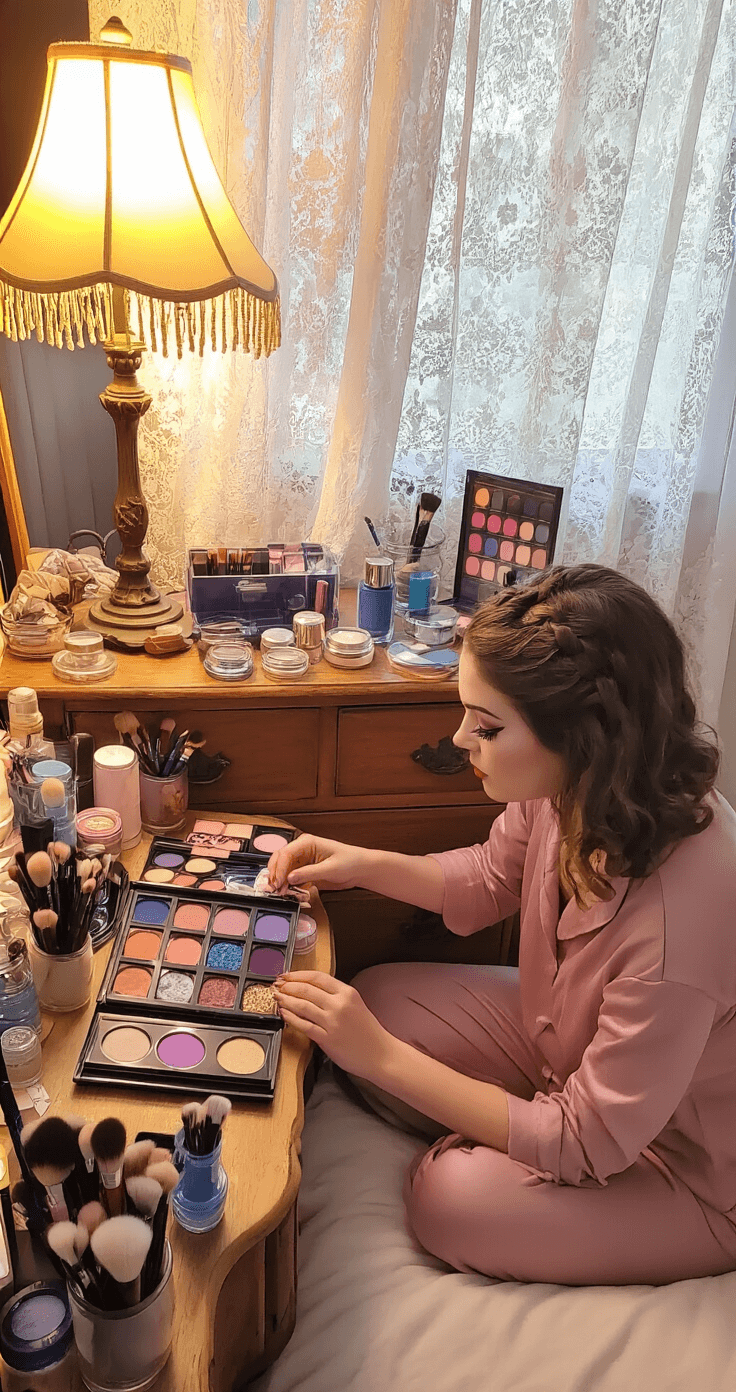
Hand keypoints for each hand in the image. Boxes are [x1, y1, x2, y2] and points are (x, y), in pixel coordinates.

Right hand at [266, 834, 368, 893]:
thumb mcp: (330, 869)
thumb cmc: (350, 862)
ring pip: (283, 870)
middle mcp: (302, 850)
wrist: (360, 869)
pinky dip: (288, 886)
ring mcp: (302, 861)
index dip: (279, 868)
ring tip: (280, 893)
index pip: (285, 853)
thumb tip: (290, 877)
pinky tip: (289, 893)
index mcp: (307, 842)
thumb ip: (309, 873)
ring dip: (280, 882)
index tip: (278, 882)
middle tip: (275, 889)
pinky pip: (290, 879)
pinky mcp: (304, 871)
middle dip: (275, 875)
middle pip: (279, 860)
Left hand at [273, 970, 393, 1080]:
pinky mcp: (327, 1039)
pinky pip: (303, 1025)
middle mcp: (340, 1004)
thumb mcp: (356, 1005)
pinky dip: (291, 1018)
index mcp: (348, 993)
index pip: (317, 977)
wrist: (381, 1054)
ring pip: (302, 1005)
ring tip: (277, 998)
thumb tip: (310, 990)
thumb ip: (336, 997)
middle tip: (276, 986)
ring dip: (285, 1000)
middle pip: (306, 989)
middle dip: (287, 986)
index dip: (297, 975)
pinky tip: (284, 1015)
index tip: (286, 975)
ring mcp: (333, 1022)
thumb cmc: (369, 1033)